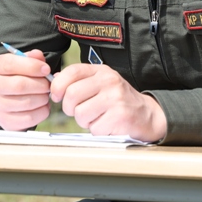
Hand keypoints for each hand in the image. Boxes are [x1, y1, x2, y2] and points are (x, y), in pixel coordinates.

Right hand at [0, 50, 51, 130]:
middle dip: (40, 84)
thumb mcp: (20, 62)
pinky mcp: (5, 122)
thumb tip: (39, 56)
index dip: (32, 66)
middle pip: (20, 85)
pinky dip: (42, 111)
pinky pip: (30, 118)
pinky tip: (42, 105)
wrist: (2, 99)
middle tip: (49, 84)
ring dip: (43, 98)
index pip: (10, 65)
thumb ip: (31, 57)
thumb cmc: (15, 76)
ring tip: (45, 94)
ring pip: (27, 102)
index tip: (46, 69)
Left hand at [50, 64, 166, 142]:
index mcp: (102, 71)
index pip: (72, 71)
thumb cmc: (119, 101)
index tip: (57, 96)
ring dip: (85, 121)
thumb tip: (54, 81)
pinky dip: (98, 130)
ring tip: (97, 118)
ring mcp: (115, 98)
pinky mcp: (120, 116)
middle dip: (70, 109)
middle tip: (79, 111)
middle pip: (71, 95)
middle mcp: (109, 81)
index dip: (58, 85)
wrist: (147, 115)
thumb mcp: (101, 84)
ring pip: (80, 114)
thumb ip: (80, 81)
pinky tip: (107, 125)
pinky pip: (94, 128)